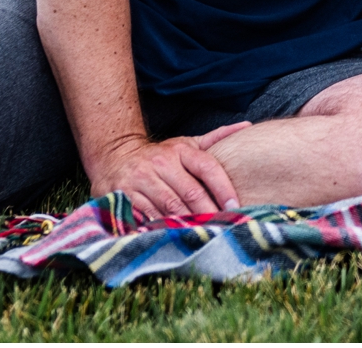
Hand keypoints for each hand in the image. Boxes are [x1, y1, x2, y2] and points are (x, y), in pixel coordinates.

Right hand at [88, 121, 250, 220]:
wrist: (115, 156)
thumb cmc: (160, 156)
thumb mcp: (185, 144)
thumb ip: (215, 139)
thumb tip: (247, 126)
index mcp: (179, 150)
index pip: (207, 168)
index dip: (223, 188)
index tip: (235, 205)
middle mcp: (160, 163)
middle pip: (190, 193)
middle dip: (208, 212)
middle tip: (223, 226)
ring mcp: (140, 180)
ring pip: (170, 207)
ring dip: (188, 223)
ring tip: (205, 234)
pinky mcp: (124, 196)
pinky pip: (148, 216)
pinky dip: (162, 227)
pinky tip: (175, 235)